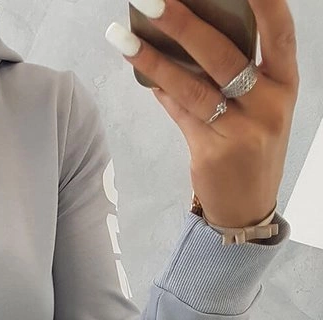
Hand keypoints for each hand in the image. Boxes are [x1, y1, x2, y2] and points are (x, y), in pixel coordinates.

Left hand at [107, 0, 298, 227]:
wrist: (247, 209)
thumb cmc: (251, 146)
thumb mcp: (260, 106)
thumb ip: (236, 71)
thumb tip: (187, 29)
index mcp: (285, 84)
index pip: (280, 33)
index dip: (265, 3)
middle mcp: (268, 105)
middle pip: (222, 55)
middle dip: (184, 23)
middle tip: (152, 0)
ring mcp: (241, 131)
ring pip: (192, 86)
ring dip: (154, 59)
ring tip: (123, 37)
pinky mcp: (212, 153)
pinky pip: (180, 113)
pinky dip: (160, 89)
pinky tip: (139, 68)